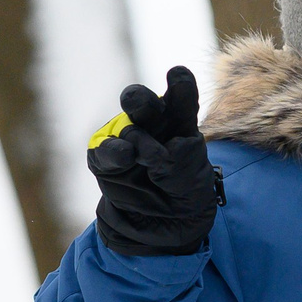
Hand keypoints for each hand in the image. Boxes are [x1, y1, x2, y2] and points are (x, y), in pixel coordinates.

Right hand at [88, 64, 217, 255]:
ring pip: (124, 125)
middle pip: (144, 104)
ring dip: (134, 137)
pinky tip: (125, 156)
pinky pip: (105, 151)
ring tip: (150, 158)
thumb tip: (175, 146)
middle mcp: (151, 126)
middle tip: (141, 102)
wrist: (162, 228)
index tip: (177, 74)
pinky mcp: (105, 161)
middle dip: (140, 99)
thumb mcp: (196, 183)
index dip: (179, 85)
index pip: (181, 99)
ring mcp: (126, 141)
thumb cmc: (185, 196)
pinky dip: (113, 151)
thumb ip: (187, 163)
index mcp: (180, 123)